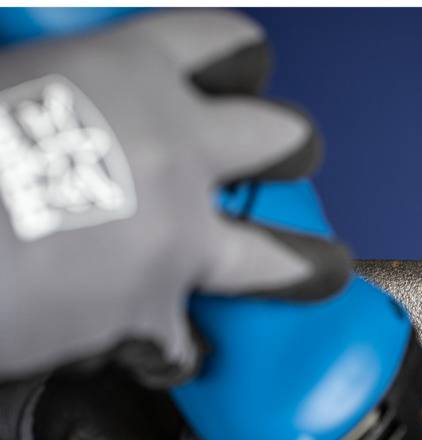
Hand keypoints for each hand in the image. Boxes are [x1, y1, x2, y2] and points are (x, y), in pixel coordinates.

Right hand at [0, 9, 348, 385]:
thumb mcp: (1, 76)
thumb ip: (46, 80)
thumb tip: (36, 82)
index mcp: (129, 75)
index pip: (220, 43)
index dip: (239, 57)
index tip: (246, 71)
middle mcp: (175, 152)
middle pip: (283, 138)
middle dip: (292, 148)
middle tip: (292, 158)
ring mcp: (177, 238)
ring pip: (281, 258)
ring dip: (306, 264)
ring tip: (321, 269)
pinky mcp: (155, 315)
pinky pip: (183, 342)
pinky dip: (166, 347)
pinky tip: (144, 346)